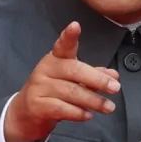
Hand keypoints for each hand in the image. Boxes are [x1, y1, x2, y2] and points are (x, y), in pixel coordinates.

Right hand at [5, 22, 120, 141]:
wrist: (25, 113)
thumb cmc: (52, 92)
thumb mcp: (72, 81)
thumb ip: (93, 76)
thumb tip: (114, 76)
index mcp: (56, 59)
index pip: (63, 45)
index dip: (69, 36)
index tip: (75, 26)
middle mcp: (46, 69)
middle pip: (74, 70)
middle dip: (97, 79)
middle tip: (115, 87)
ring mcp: (39, 87)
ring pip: (71, 92)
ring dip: (93, 100)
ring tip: (108, 107)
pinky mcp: (37, 105)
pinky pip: (61, 108)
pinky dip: (78, 113)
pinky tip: (88, 115)